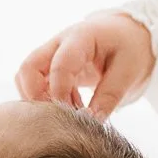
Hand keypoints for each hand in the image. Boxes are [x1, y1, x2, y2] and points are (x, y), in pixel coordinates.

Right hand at [16, 10, 154, 118]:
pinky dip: (45, 98)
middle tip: (58, 117)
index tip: (72, 116)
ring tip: (68, 111)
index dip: (60, 94)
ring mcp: (52, 53)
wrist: (130, 34)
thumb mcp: (129, 72)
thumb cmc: (131, 48)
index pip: (59, 66)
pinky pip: (35, 82)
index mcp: (81, 37)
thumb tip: (89, 123)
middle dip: (35, 97)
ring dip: (39, 98)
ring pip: (26, 76)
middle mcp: (59, 42)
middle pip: (28, 68)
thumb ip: (109, 97)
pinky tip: (70, 106)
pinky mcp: (51, 64)